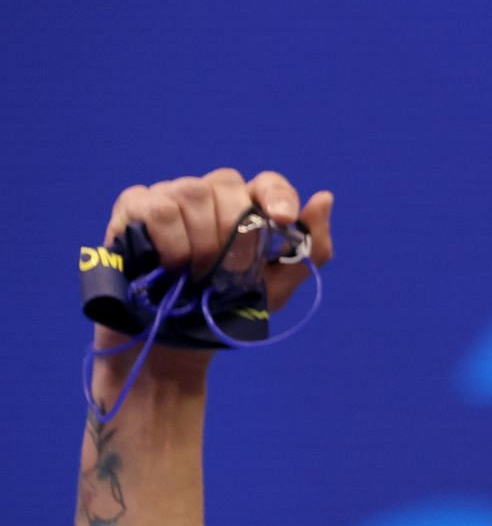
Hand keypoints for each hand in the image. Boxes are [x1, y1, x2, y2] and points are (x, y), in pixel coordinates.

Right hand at [103, 168, 334, 315]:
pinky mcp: (134, 207)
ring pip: (191, 192)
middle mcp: (207, 195)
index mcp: (244, 208)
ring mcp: (169, 197)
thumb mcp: (277, 287)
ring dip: (200, 241)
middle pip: (226, 183)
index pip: (267, 183)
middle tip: (224, 271)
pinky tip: (170, 266)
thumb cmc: (227, 310)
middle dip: (232, 232)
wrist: (177, 342)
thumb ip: (309, 248)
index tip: (283, 219)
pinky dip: (170, 241)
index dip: (277, 195)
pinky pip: (157, 207)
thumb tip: (324, 197)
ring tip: (196, 275)